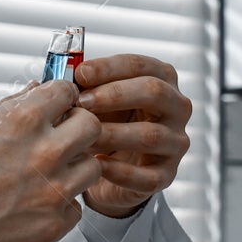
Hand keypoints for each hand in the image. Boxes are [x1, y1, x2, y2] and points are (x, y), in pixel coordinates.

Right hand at [0, 80, 102, 241]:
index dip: (60, 98)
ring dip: (73, 167)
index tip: (55, 108)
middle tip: (59, 139)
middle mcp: (45, 153)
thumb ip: (11, 104)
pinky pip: (76, 205)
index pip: (67, 91)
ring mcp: (54, 191)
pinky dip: (59, 204)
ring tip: (46, 174)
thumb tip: (38, 88)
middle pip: (92, 126)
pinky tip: (33, 203)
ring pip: (92, 167)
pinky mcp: (55, 224)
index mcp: (24, 120)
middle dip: (77, 128)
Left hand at [72, 54, 191, 217]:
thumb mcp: (97, 99)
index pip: (141, 65)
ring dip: (113, 134)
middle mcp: (177, 108)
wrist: (112, 167)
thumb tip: (64, 81)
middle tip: (82, 102)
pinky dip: (122, 172)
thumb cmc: (105, 122)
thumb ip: (86, 87)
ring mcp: (176, 142)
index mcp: (162, 79)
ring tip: (84, 137)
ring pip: (151, 135)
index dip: (109, 67)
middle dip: (115, 95)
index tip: (80, 73)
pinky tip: (98, 165)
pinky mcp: (167, 175)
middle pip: (154, 92)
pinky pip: (148, 176)